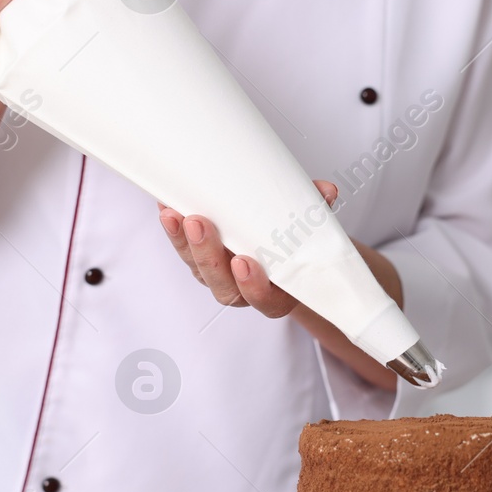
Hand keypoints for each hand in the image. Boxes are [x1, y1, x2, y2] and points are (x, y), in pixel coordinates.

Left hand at [158, 181, 339, 317]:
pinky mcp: (198, 257)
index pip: (264, 300)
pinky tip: (166, 206)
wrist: (278, 242)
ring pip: (196, 267)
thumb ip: (316, 210)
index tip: (244, 261)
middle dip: (207, 255)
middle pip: (221, 285)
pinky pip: (182, 248)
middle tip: (200, 225)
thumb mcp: (310, 226)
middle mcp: (243, 289)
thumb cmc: (295, 242)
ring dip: (183, 241)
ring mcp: (218, 274)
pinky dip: (173, 228)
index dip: (253, 286)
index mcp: (277, 292)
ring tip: (175, 214)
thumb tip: (326, 191)